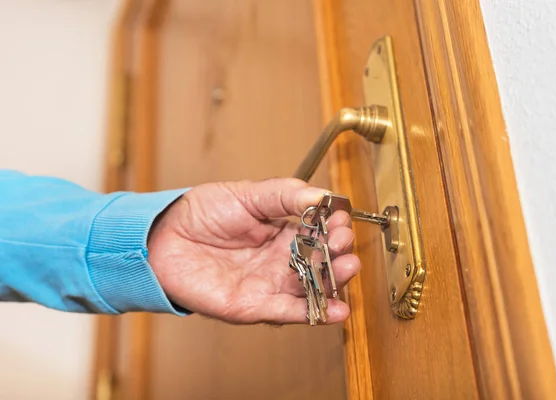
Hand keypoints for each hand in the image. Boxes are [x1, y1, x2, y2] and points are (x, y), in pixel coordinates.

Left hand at [147, 178, 359, 324]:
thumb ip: (284, 195)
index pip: (318, 231)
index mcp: (282, 231)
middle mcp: (281, 259)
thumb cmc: (201, 214)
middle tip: (343, 242)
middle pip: (321, 261)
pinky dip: (315, 314)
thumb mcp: (246, 194)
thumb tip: (322, 195)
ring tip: (348, 267)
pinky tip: (338, 310)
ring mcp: (270, 283)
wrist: (163, 239)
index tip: (341, 218)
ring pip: (312, 287)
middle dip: (338, 252)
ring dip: (334, 281)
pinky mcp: (255, 305)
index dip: (333, 226)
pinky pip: (290, 312)